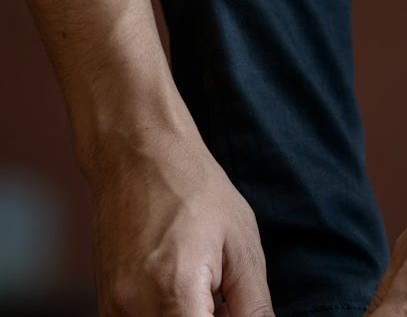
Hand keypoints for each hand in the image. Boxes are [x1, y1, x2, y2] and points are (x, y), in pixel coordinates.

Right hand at [86, 101, 274, 316]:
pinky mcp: (106, 303)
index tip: (237, 307)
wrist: (140, 154)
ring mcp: (113, 308)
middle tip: (227, 298)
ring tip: (210, 290)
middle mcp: (134, 308)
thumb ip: (253, 305)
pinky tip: (187, 290)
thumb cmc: (194, 189)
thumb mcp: (241, 245)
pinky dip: (169, 316)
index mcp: (174, 293)